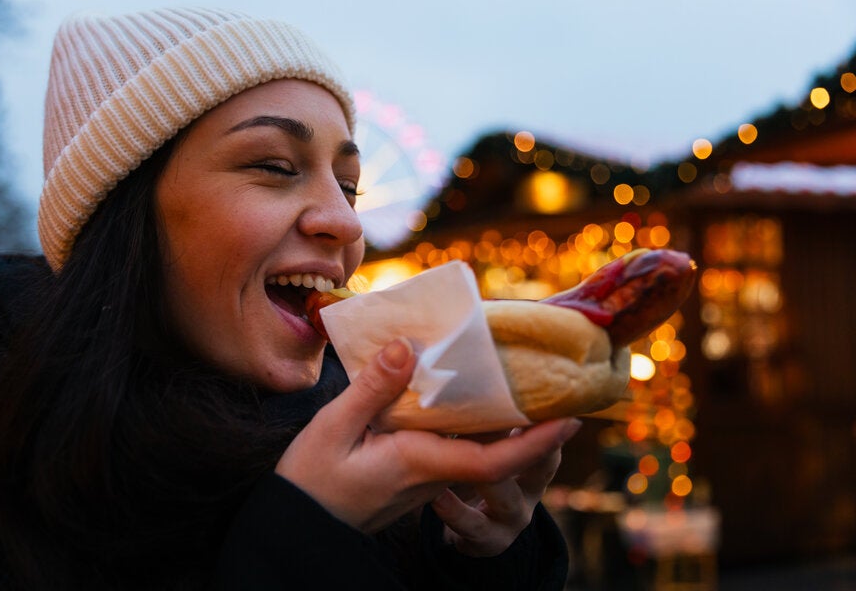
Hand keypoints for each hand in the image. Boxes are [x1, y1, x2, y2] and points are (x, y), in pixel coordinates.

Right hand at [275, 338, 577, 534]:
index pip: (495, 460)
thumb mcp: (333, 428)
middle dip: (534, 425)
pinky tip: (472, 395)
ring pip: (479, 449)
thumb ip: (373, 388)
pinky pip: (458, 447)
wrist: (300, 526)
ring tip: (527, 381)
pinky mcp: (415, 473)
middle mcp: (433, 474)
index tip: (571, 420)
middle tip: (563, 387)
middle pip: (498, 451)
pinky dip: (476, 423)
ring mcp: (426, 477)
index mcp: (420, 464)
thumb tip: (409, 346)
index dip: (537, 442)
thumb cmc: (311, 482)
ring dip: (508, 422)